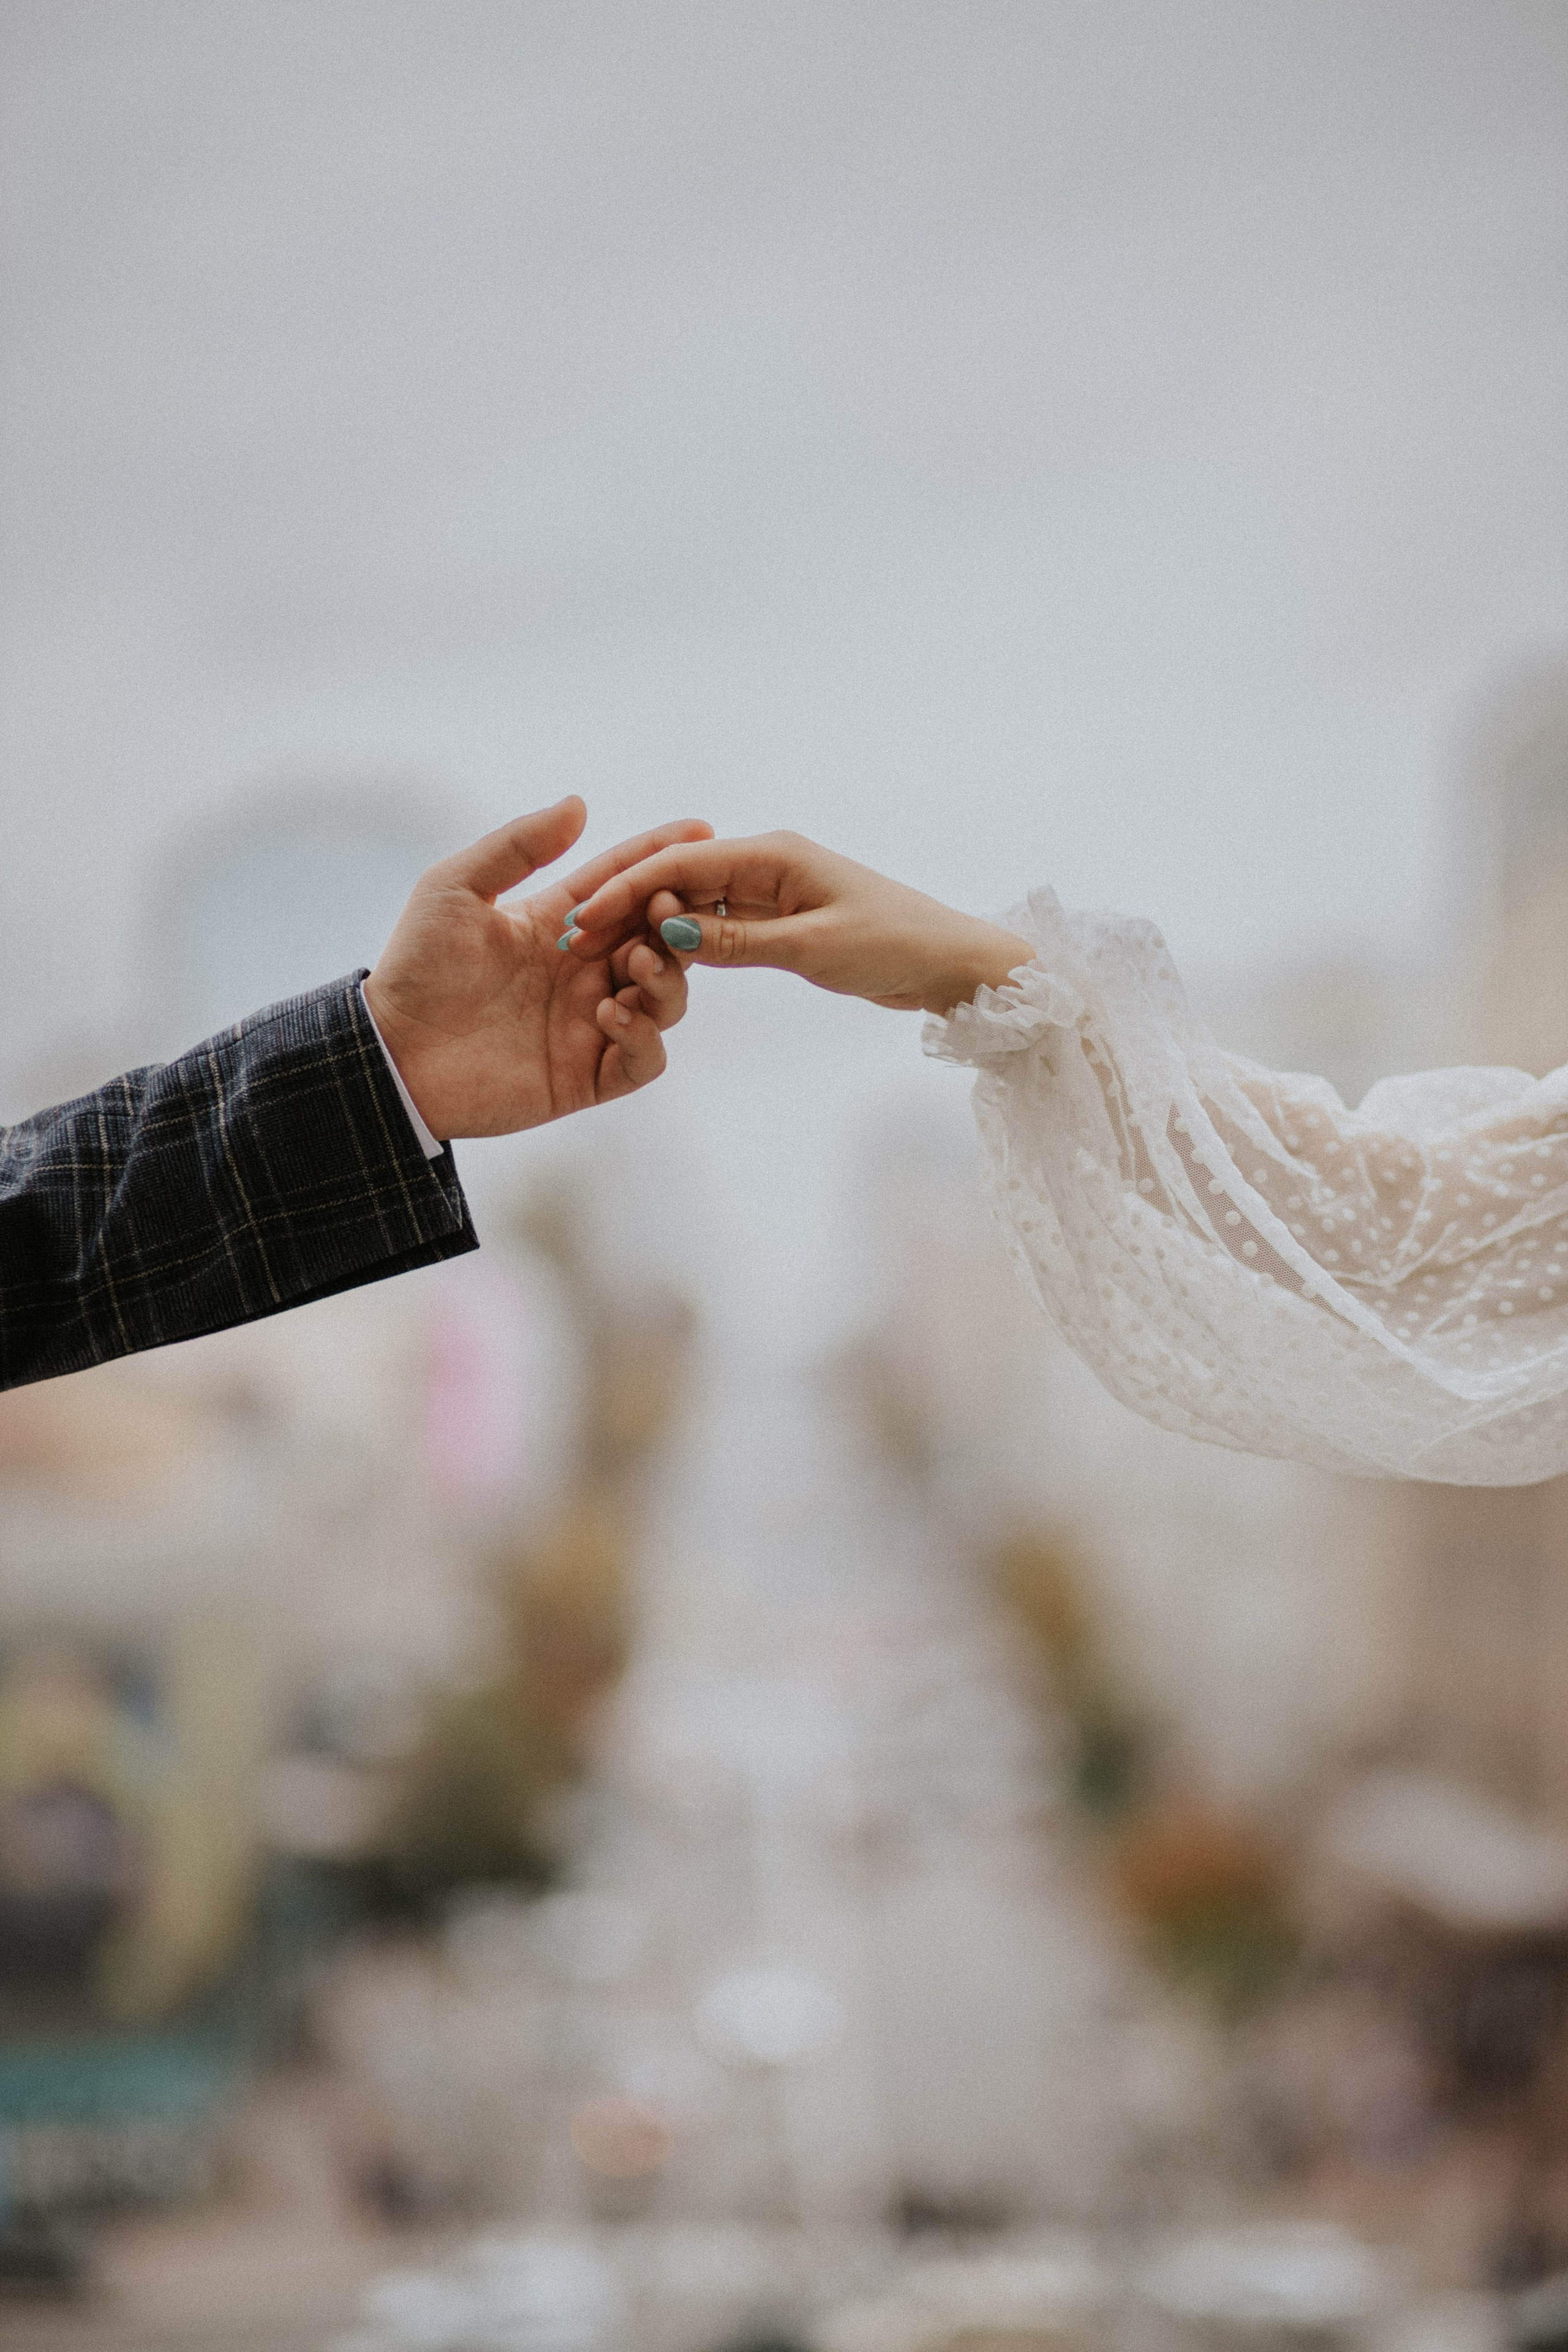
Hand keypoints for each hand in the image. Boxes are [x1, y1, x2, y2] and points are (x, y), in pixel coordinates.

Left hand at [363, 799, 711, 1137]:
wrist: (392, 1053)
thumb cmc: (416, 966)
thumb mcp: (456, 888)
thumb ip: (517, 846)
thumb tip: (579, 804)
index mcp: (559, 924)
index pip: (627, 886)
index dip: (662, 859)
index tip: (699, 830)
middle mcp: (584, 972)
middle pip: (660, 941)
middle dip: (673, 921)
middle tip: (666, 907)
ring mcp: (591, 1024)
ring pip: (666, 998)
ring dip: (666, 977)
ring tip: (636, 962)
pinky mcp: (587, 1075)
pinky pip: (645, 1059)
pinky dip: (644, 1036)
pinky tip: (611, 1014)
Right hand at [562, 831, 1031, 1014]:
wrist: (950, 963)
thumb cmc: (894, 944)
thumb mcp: (812, 947)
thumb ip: (737, 940)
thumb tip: (667, 931)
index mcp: (774, 854)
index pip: (681, 865)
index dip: (626, 890)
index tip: (582, 917)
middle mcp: (768, 863)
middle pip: (680, 879)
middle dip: (626, 905)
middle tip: (575, 940)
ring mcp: (774, 892)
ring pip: (696, 904)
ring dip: (652, 926)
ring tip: (602, 955)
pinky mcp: (782, 921)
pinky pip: (720, 926)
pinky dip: (687, 942)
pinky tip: (654, 963)